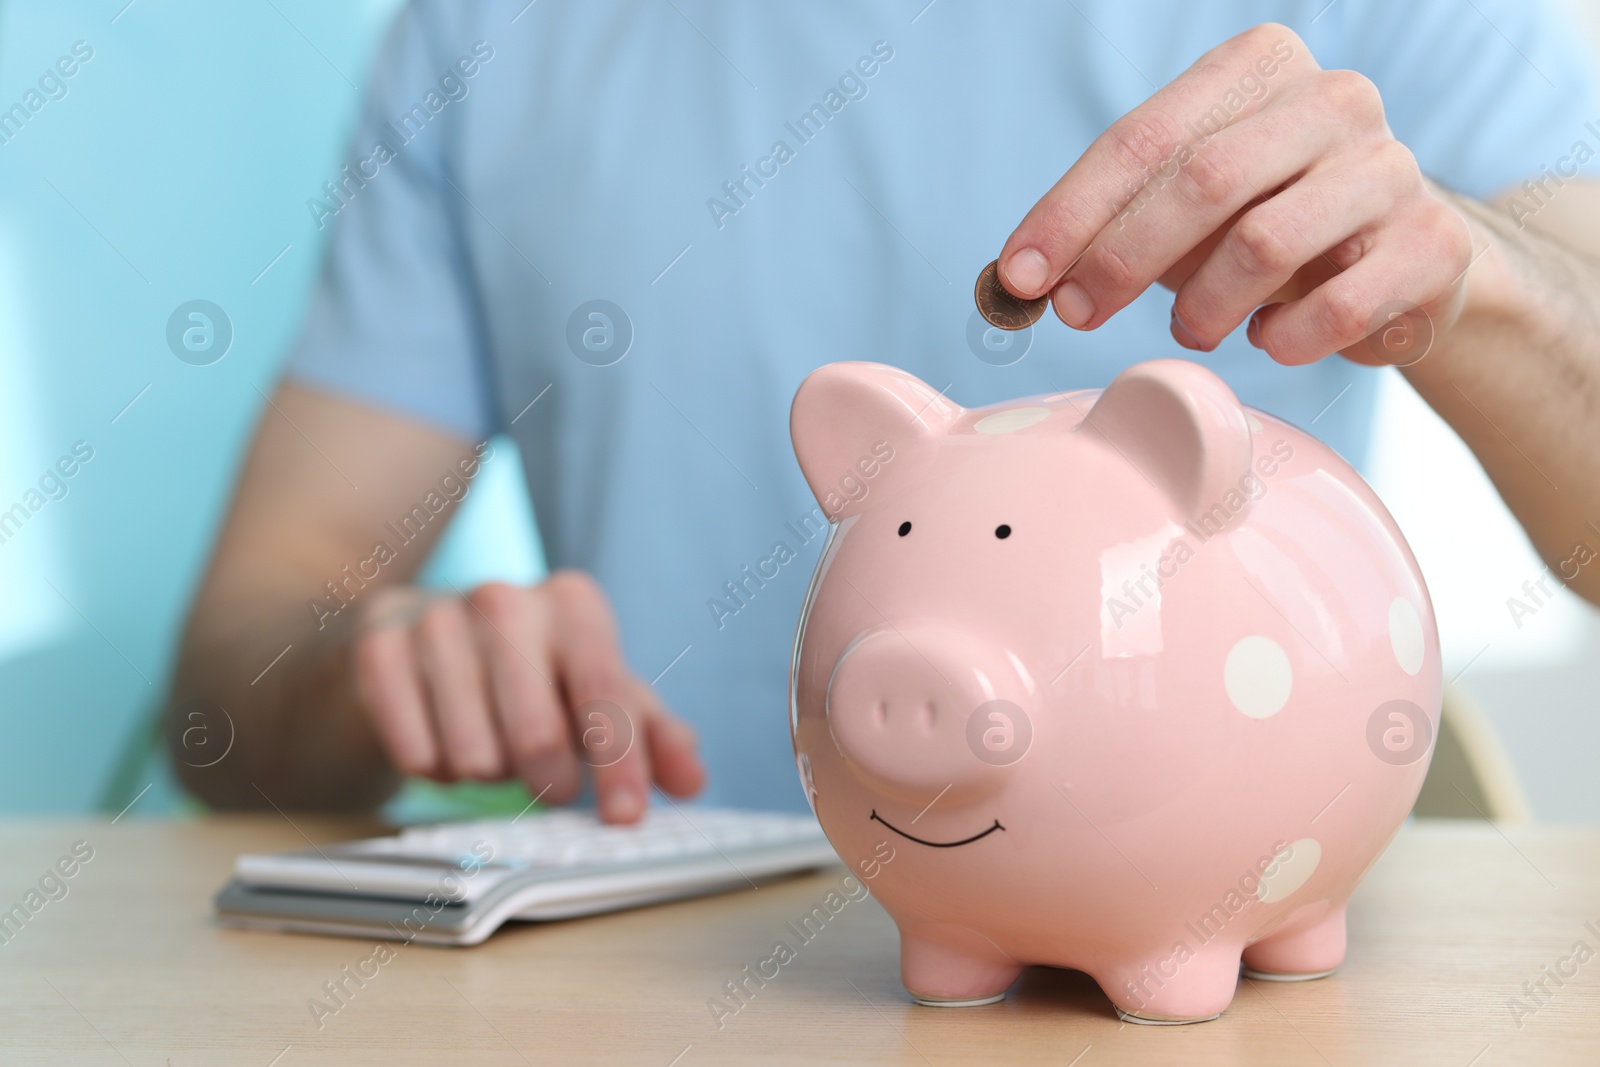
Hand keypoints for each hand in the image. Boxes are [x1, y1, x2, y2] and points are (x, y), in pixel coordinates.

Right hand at [351, 571, 703, 821]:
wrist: (417, 639)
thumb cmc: (530, 674)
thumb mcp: (599, 696)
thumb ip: (652, 735)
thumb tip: (692, 781)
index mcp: (573, 603)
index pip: (605, 693)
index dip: (620, 764)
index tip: (625, 818)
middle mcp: (505, 597)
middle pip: (537, 735)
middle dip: (547, 781)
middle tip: (548, 785)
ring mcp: (435, 617)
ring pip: (473, 753)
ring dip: (488, 773)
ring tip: (489, 744)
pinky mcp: (377, 646)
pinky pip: (415, 751)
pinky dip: (435, 767)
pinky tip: (440, 740)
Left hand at [997, 23, 1472, 365]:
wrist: (1406, 263)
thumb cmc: (1269, 227)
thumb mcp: (1188, 208)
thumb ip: (1112, 223)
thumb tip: (1020, 278)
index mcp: (1260, 68)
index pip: (1143, 137)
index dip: (1070, 212)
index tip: (1019, 276)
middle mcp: (1335, 100)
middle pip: (1201, 180)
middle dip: (1121, 259)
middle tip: (1079, 314)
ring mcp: (1393, 169)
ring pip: (1263, 244)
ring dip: (1203, 308)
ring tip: (1193, 329)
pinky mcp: (1432, 245)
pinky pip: (1332, 309)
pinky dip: (1281, 339)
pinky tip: (1269, 339)